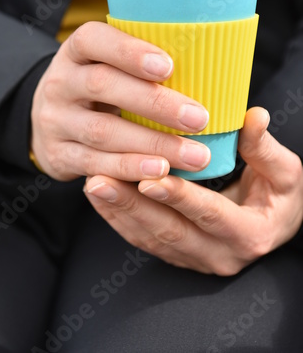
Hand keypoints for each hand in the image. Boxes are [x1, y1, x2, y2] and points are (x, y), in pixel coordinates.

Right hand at [31, 22, 209, 180]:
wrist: (51, 120)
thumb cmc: (100, 88)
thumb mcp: (108, 66)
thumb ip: (140, 63)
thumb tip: (205, 62)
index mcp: (76, 51)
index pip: (94, 40)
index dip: (129, 52)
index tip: (168, 67)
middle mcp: (61, 82)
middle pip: (102, 85)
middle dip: (154, 103)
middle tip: (199, 119)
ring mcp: (56, 120)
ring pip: (102, 132)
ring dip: (151, 144)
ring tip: (193, 155)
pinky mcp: (59, 154)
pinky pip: (94, 164)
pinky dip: (129, 169)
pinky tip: (159, 173)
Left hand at [84, 107, 302, 274]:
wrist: (273, 226)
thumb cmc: (280, 196)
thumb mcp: (285, 173)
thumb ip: (266, 148)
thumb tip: (255, 116)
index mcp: (248, 234)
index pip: (208, 214)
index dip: (178, 196)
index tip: (148, 177)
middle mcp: (218, 255)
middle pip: (169, 231)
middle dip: (132, 205)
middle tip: (100, 180)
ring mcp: (194, 259)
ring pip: (150, 238)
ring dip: (118, 211)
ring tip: (92, 184)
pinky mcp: (177, 255)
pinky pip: (143, 240)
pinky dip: (118, 219)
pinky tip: (99, 197)